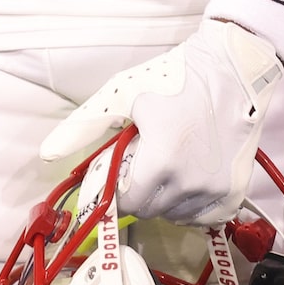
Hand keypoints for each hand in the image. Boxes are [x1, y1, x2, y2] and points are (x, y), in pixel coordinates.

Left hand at [36, 20, 283, 224]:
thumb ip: (84, 126)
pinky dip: (192, 204)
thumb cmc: (175, 78)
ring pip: (176, 215)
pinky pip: (204, 216)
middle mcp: (190, 183)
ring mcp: (216, 190)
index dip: (119, 188)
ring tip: (169, 165)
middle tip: (145, 162)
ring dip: (166, 198)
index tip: (122, 171)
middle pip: (150, 210)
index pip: (128, 202)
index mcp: (161, 161)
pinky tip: (189, 178)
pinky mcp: (236, 191)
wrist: (232, 68)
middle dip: (140, 191)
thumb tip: (47, 153)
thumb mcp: (123, 94)